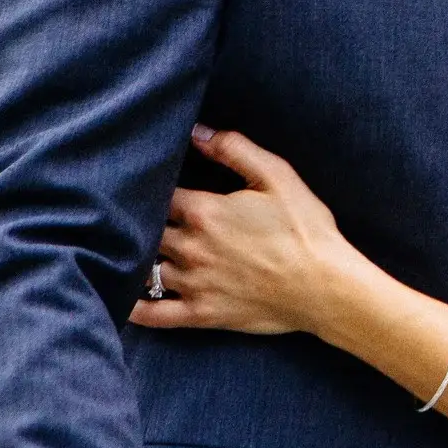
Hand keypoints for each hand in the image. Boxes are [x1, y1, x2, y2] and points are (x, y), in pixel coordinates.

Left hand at [128, 128, 359, 339]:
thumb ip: (234, 149)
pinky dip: (133, 308)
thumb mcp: (277, 175)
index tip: (150, 182)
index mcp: (204, 212)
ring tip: (129, 248)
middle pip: (147, 230)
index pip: (159, 193)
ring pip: (144, 267)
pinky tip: (122, 299)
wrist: (325, 286)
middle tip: (134, 215)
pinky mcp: (200, 314)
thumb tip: (196, 132)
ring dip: (137, 257)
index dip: (154, 186)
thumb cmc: (305, 228)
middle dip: (141, 221)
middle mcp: (190, 248)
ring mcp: (192, 284)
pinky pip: (152, 314)